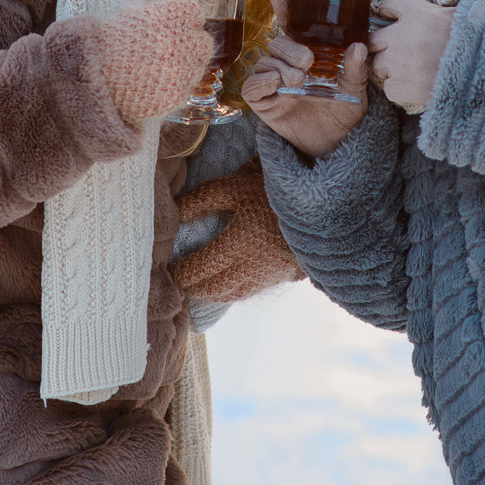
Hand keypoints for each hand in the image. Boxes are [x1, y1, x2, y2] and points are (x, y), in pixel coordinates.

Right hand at [97, 0, 214, 120]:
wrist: (92, 78)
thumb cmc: (112, 40)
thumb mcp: (134, 8)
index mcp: (169, 18)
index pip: (193, 11)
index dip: (181, 17)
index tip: (169, 22)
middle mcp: (178, 44)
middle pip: (202, 39)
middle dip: (188, 40)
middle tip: (167, 45)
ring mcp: (179, 72)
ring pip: (199, 63)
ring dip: (186, 62)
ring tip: (161, 64)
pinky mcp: (176, 95)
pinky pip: (189, 85)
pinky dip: (178, 83)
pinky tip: (158, 80)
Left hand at [171, 166, 303, 303]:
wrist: (316, 209)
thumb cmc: (270, 193)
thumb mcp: (234, 188)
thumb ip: (201, 200)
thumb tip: (174, 212)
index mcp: (235, 245)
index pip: (199, 268)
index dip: (181, 273)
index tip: (168, 270)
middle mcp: (248, 267)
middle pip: (212, 288)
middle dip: (192, 287)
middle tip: (178, 282)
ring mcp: (263, 276)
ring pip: (229, 295)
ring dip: (209, 294)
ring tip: (197, 287)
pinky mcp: (276, 277)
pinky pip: (246, 292)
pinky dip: (229, 293)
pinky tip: (224, 286)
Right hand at [239, 0, 366, 157]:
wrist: (336, 143)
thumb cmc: (344, 110)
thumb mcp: (356, 88)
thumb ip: (356, 68)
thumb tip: (359, 46)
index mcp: (308, 51)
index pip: (293, 23)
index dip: (284, 4)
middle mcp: (287, 62)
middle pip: (278, 42)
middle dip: (291, 49)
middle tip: (308, 62)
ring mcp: (272, 80)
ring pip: (265, 61)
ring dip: (282, 67)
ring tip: (299, 81)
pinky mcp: (262, 100)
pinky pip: (253, 85)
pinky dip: (263, 82)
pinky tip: (278, 85)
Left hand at [368, 0, 452, 113]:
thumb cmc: (477, 43)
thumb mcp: (458, 16)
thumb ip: (432, 6)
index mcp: (418, 13)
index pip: (391, 1)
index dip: (391, 9)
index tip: (393, 15)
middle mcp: (403, 36)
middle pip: (374, 37)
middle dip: (385, 43)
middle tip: (402, 48)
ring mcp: (399, 63)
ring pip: (378, 64)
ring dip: (391, 67)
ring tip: (412, 70)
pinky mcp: (401, 87)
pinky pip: (388, 88)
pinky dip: (399, 89)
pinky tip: (416, 86)